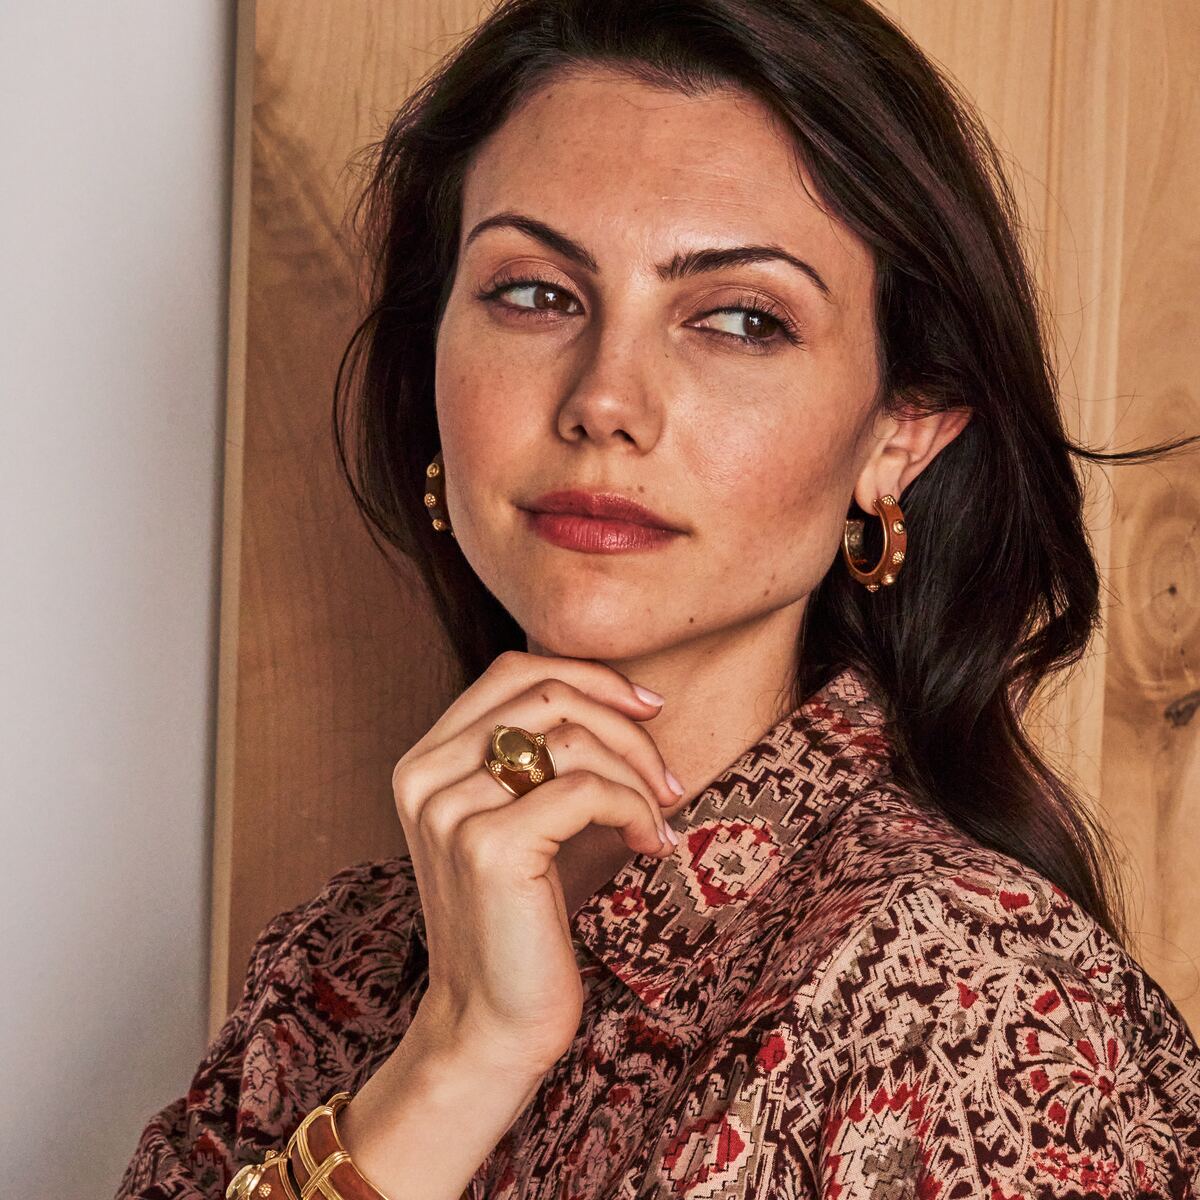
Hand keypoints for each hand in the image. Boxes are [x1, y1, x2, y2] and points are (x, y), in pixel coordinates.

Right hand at [391, 649, 679, 1076]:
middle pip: (545, 693)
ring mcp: (450, 809)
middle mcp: (425, 775)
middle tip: (666, 772)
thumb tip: (623, 695)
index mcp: (425, 761)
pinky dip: (632, 807)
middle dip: (624, 722)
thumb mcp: (523, 820)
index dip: (588, 676)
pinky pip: (585, 789)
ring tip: (658, 814)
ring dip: (636, 771)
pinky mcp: (489, 846)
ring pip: (570, 737)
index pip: (513, 671)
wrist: (491, 1022)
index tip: (646, 708)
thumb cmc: (521, 919)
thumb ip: (538, 757)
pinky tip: (648, 843)